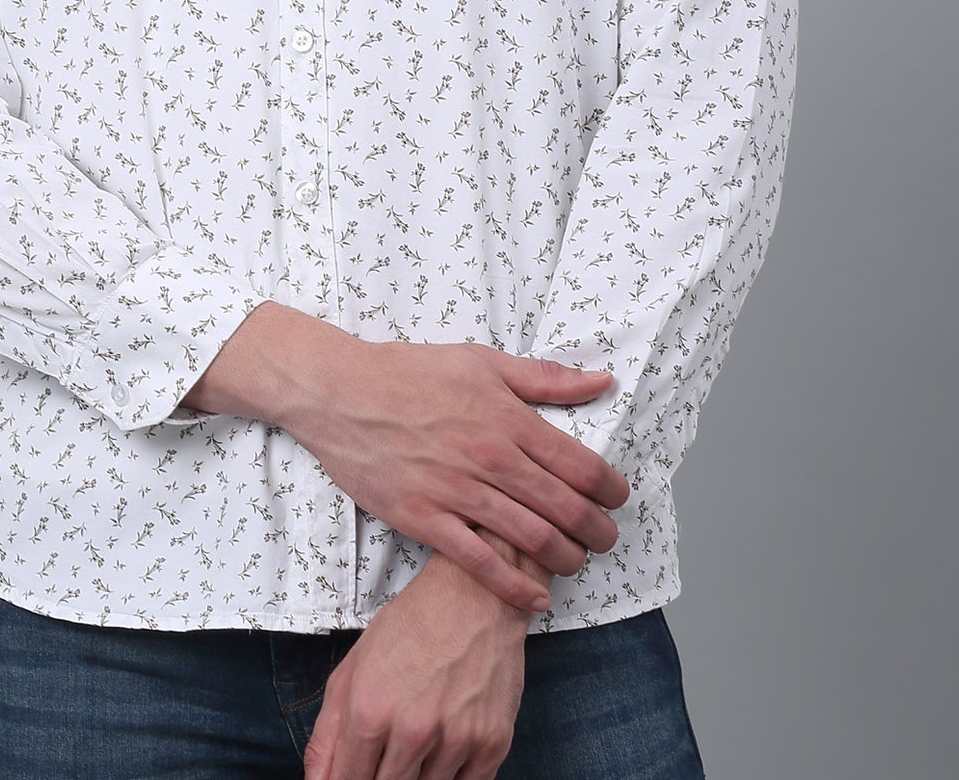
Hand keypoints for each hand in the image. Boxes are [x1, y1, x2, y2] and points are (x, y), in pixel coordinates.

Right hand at [282, 337, 628, 611]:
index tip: (617, 498)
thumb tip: (599, 381)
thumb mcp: (481, 361)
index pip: (579, 464)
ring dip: (564, 559)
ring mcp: (456, 491)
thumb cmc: (410, 372)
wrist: (341, 392)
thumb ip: (544, 378)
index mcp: (507, 418)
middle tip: (606, 540)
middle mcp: (489, 457)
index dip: (609, 488)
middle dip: (596, 531)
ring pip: (530, 539)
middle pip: (563, 507)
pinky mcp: (424, 518)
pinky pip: (479, 562)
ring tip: (575, 562)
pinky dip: (513, 586)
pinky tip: (534, 597)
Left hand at [302, 541, 537, 779]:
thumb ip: (327, 733)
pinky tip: (445, 749)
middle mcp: (413, 730)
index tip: (353, 776)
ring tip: (419, 740)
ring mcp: (456, 740)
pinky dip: (452, 777)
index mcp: (370, 710)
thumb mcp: (353, 668)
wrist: (474, 595)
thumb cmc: (413, 624)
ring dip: (417, 777)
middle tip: (388, 754)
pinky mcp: (492, 744)